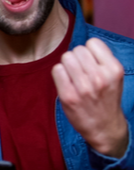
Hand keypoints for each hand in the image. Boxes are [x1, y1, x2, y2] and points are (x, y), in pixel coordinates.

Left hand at [53, 38, 128, 157]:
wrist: (104, 127)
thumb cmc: (106, 98)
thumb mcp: (113, 76)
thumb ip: (101, 59)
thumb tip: (82, 45)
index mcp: (114, 69)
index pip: (93, 43)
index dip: (89, 51)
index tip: (90, 62)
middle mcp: (100, 77)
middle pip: (77, 50)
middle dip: (77, 58)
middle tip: (80, 72)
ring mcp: (83, 87)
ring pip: (66, 57)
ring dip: (67, 65)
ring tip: (73, 77)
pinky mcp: (68, 95)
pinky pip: (56, 70)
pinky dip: (59, 74)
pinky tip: (66, 83)